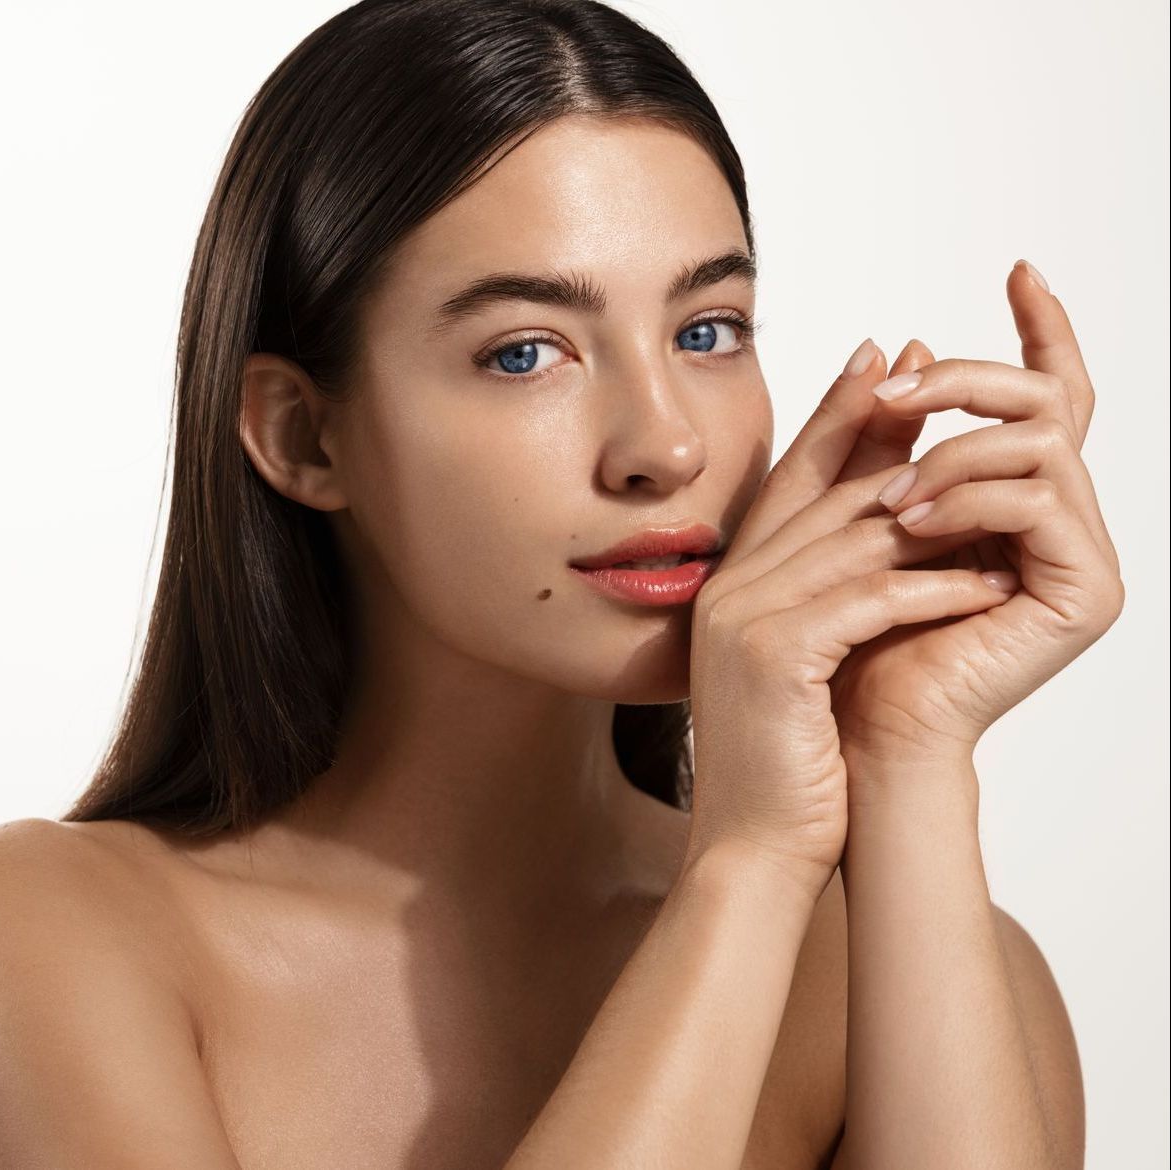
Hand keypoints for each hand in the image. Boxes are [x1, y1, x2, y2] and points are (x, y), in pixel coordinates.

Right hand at [683, 338, 1029, 903]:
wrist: (752, 848)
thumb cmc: (786, 763)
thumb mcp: (803, 660)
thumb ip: (821, 590)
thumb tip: (877, 530)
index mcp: (728, 584)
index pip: (789, 477)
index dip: (840, 412)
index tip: (886, 356)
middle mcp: (727, 588)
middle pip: (824, 491)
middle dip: (894, 435)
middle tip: (950, 383)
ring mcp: (744, 618)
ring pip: (854, 538)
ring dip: (937, 518)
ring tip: (1003, 497)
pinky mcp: (776, 655)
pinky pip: (870, 599)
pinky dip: (934, 589)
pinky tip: (986, 584)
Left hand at [825, 261, 1124, 766]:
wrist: (849, 734)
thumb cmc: (843, 635)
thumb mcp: (851, 515)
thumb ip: (874, 439)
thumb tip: (895, 342)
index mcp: (1015, 498)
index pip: (1045, 395)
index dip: (1043, 328)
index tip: (1019, 267)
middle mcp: (1060, 520)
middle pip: (1048, 400)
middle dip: (967, 384)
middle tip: (897, 395)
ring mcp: (1081, 556)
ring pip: (1039, 441)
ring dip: (952, 454)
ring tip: (888, 501)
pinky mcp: (1086, 592)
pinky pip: (1040, 500)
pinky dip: (968, 499)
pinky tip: (911, 524)